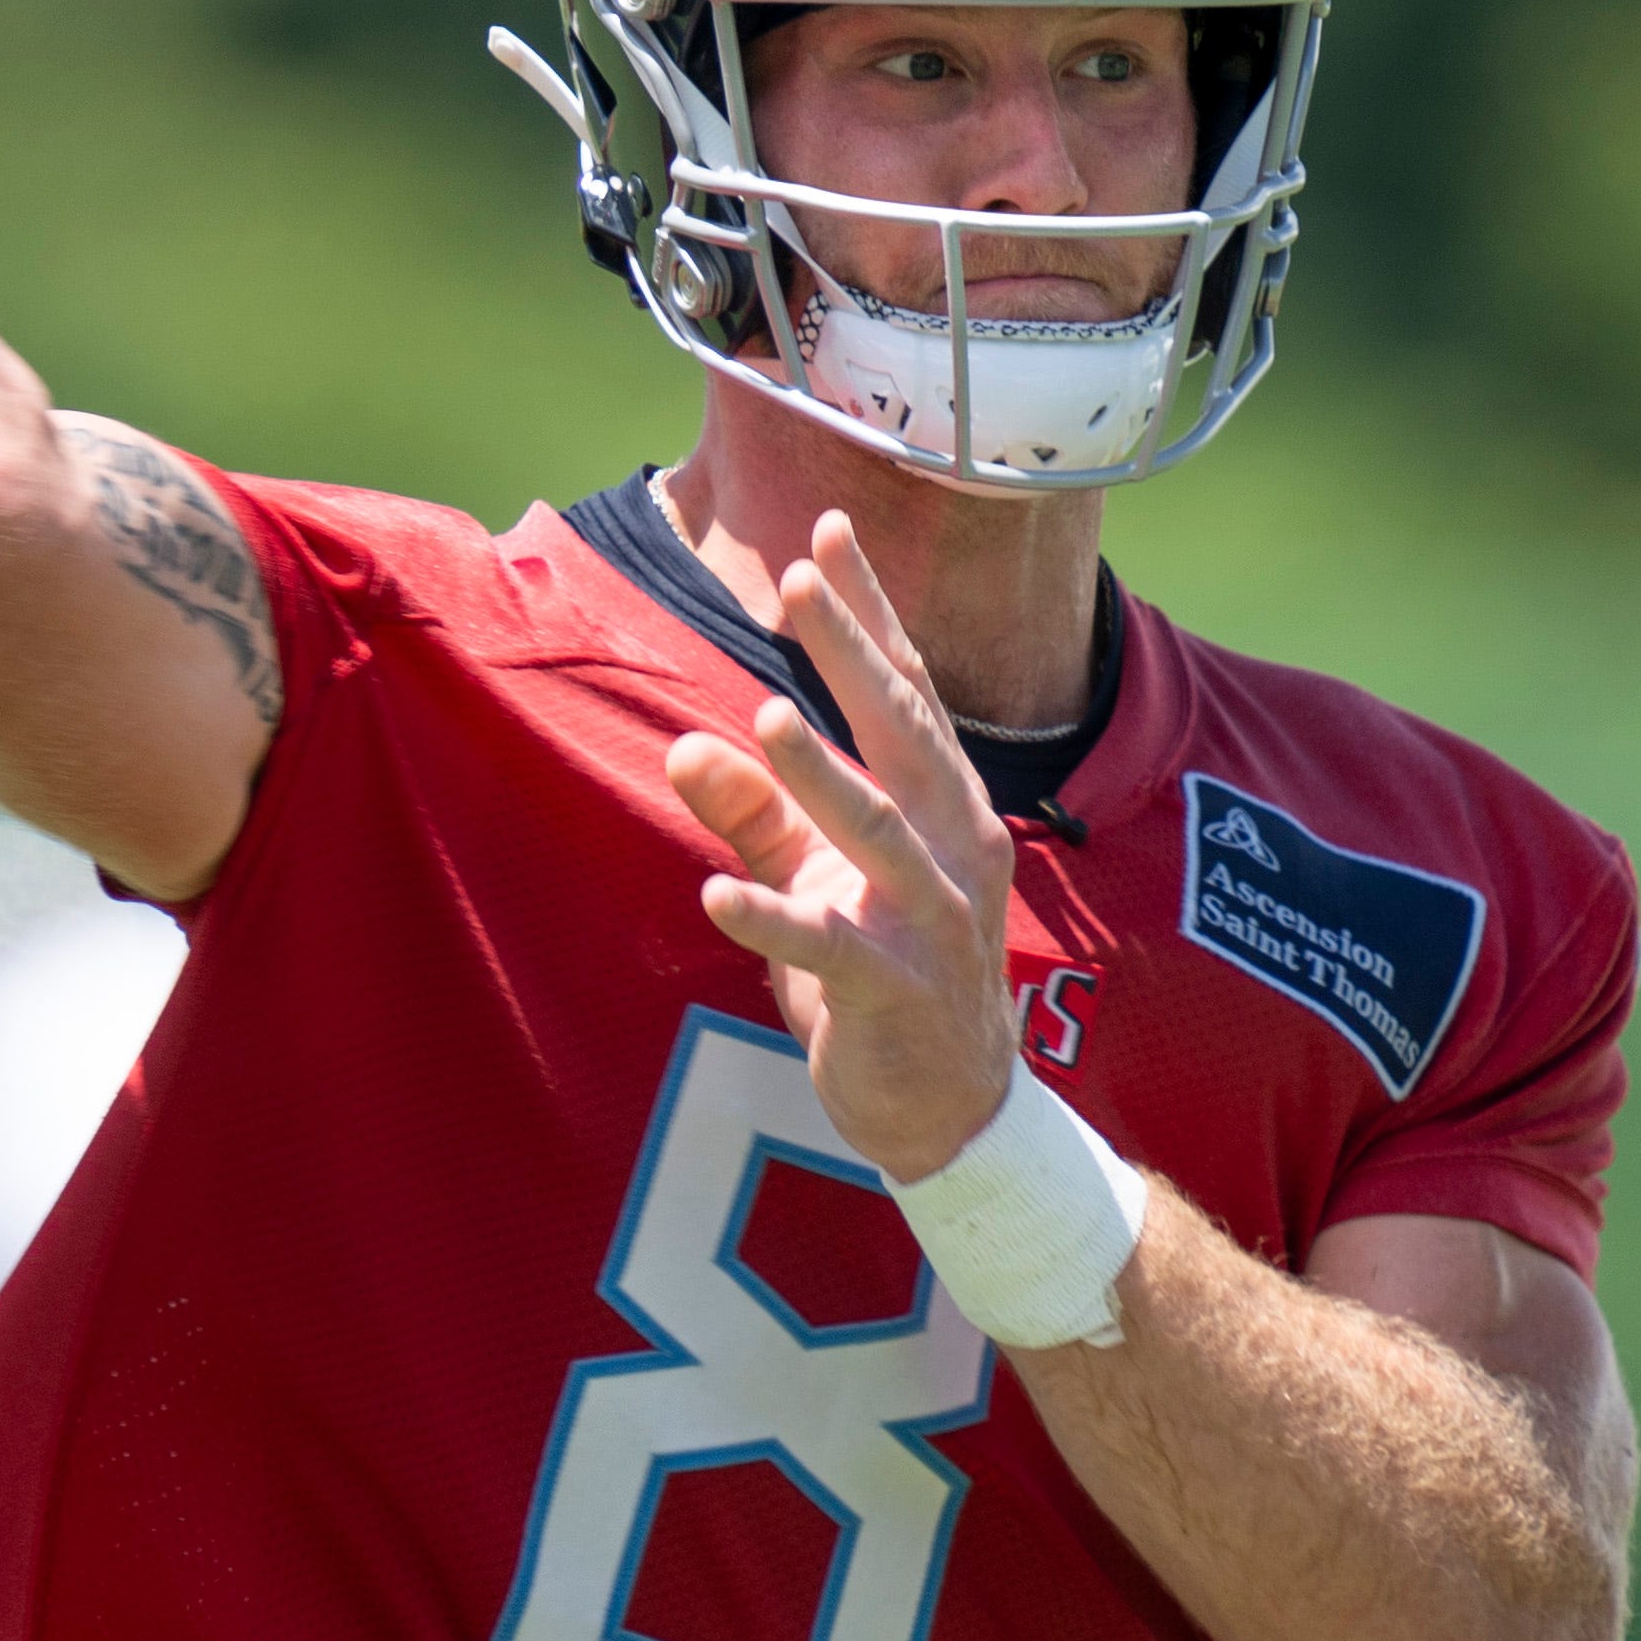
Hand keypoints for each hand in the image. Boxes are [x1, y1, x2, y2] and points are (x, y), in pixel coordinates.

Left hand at [667, 512, 1024, 1183]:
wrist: (952, 1110)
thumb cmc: (883, 975)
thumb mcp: (815, 879)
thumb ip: (757, 812)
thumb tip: (686, 744)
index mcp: (944, 804)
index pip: (908, 688)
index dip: (871, 610)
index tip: (828, 530)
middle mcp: (954, 846)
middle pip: (904, 731)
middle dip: (853, 653)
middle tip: (800, 579)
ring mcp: (934, 920)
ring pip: (878, 832)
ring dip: (821, 777)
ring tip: (763, 718)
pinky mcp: (897, 992)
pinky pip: (830, 949)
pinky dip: (775, 920)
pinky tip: (717, 896)